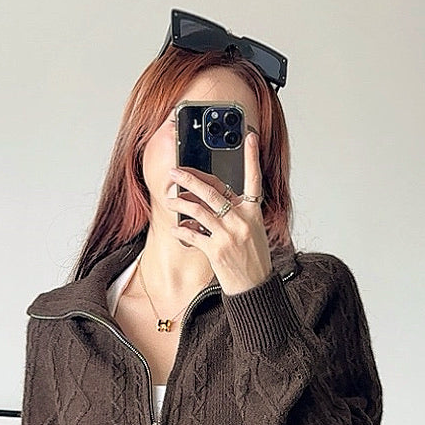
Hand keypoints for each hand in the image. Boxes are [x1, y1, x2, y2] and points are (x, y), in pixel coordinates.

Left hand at [166, 128, 272, 295]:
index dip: (252, 157)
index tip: (249, 137)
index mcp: (253, 213)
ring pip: (198, 209)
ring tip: (169, 199)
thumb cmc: (252, 259)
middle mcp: (242, 220)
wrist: (255, 287)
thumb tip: (209, 200)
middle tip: (175, 172)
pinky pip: (193, 234)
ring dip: (179, 202)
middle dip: (190, 178)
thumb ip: (236, 213)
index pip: (253, 179)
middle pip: (212, 191)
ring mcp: (228, 235)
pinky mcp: (216, 250)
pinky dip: (182, 230)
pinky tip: (176, 229)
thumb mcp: (253, 231)